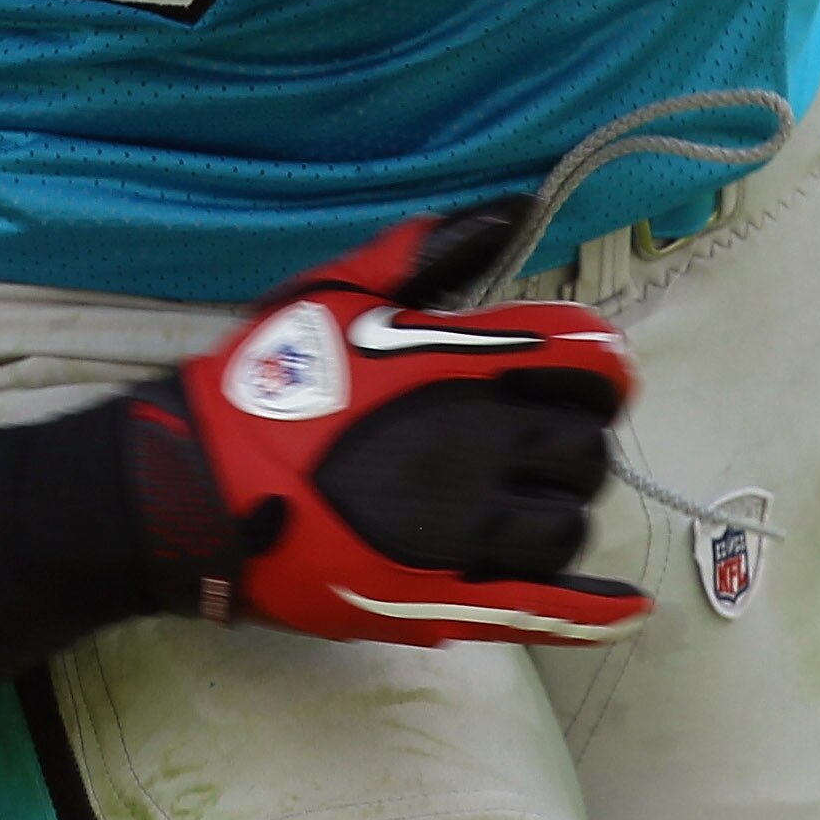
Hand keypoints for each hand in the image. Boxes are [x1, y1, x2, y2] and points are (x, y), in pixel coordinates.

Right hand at [151, 201, 648, 647]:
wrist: (197, 485)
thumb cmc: (263, 383)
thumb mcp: (337, 290)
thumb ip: (432, 250)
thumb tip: (515, 208)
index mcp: (462, 366)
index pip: (588, 360)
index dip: (596, 366)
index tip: (578, 376)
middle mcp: (480, 445)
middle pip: (587, 448)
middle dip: (572, 442)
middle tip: (533, 442)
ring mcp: (465, 528)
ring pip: (567, 525)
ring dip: (556, 511)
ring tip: (520, 504)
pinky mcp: (443, 596)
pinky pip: (544, 608)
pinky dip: (591, 612)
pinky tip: (622, 607)